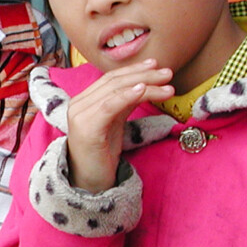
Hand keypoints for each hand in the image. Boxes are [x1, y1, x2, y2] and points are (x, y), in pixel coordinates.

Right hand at [65, 60, 173, 192]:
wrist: (89, 182)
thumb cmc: (102, 154)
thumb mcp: (115, 122)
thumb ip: (124, 103)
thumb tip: (144, 84)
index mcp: (84, 101)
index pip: (110, 78)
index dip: (134, 69)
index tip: (155, 65)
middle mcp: (78, 104)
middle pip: (114, 81)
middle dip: (143, 74)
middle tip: (168, 72)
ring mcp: (80, 115)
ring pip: (115, 90)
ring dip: (144, 84)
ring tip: (166, 84)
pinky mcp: (87, 128)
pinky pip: (109, 106)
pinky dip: (127, 95)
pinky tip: (143, 89)